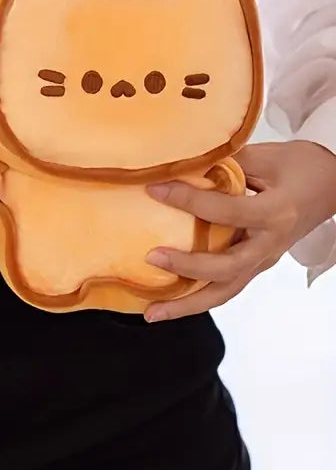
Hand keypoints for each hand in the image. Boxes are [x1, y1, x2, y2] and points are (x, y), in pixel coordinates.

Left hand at [143, 141, 335, 322]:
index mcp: (275, 213)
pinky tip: (168, 304)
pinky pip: (224, 288)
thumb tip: (179, 160)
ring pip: (224, 292)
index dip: (188, 199)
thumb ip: (226, 161)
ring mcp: (263, 260)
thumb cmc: (300, 167)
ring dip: (187, 305)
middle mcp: (269, 245)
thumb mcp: (267, 156)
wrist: (332, 185)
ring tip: (152, 313)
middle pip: (227, 269)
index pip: (226, 211)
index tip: (155, 188)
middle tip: (151, 257)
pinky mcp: (255, 266)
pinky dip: (196, 299)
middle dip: (186, 267)